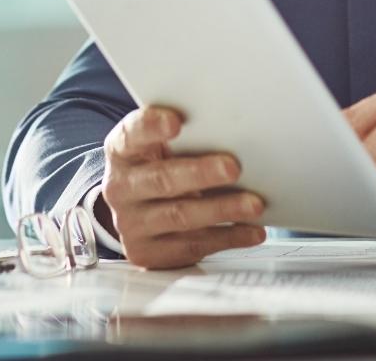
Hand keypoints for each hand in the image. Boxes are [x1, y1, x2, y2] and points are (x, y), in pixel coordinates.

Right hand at [98, 106, 266, 268]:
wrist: (138, 207)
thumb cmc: (162, 162)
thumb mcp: (163, 143)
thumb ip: (188, 133)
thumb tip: (235, 126)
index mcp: (123, 150)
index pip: (132, 134)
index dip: (151, 127)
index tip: (176, 122)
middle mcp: (121, 188)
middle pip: (161, 179)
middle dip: (200, 173)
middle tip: (233, 168)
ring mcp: (131, 224)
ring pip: (180, 216)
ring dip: (222, 209)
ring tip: (254, 204)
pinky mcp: (147, 252)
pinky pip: (191, 246)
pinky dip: (227, 237)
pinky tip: (252, 230)